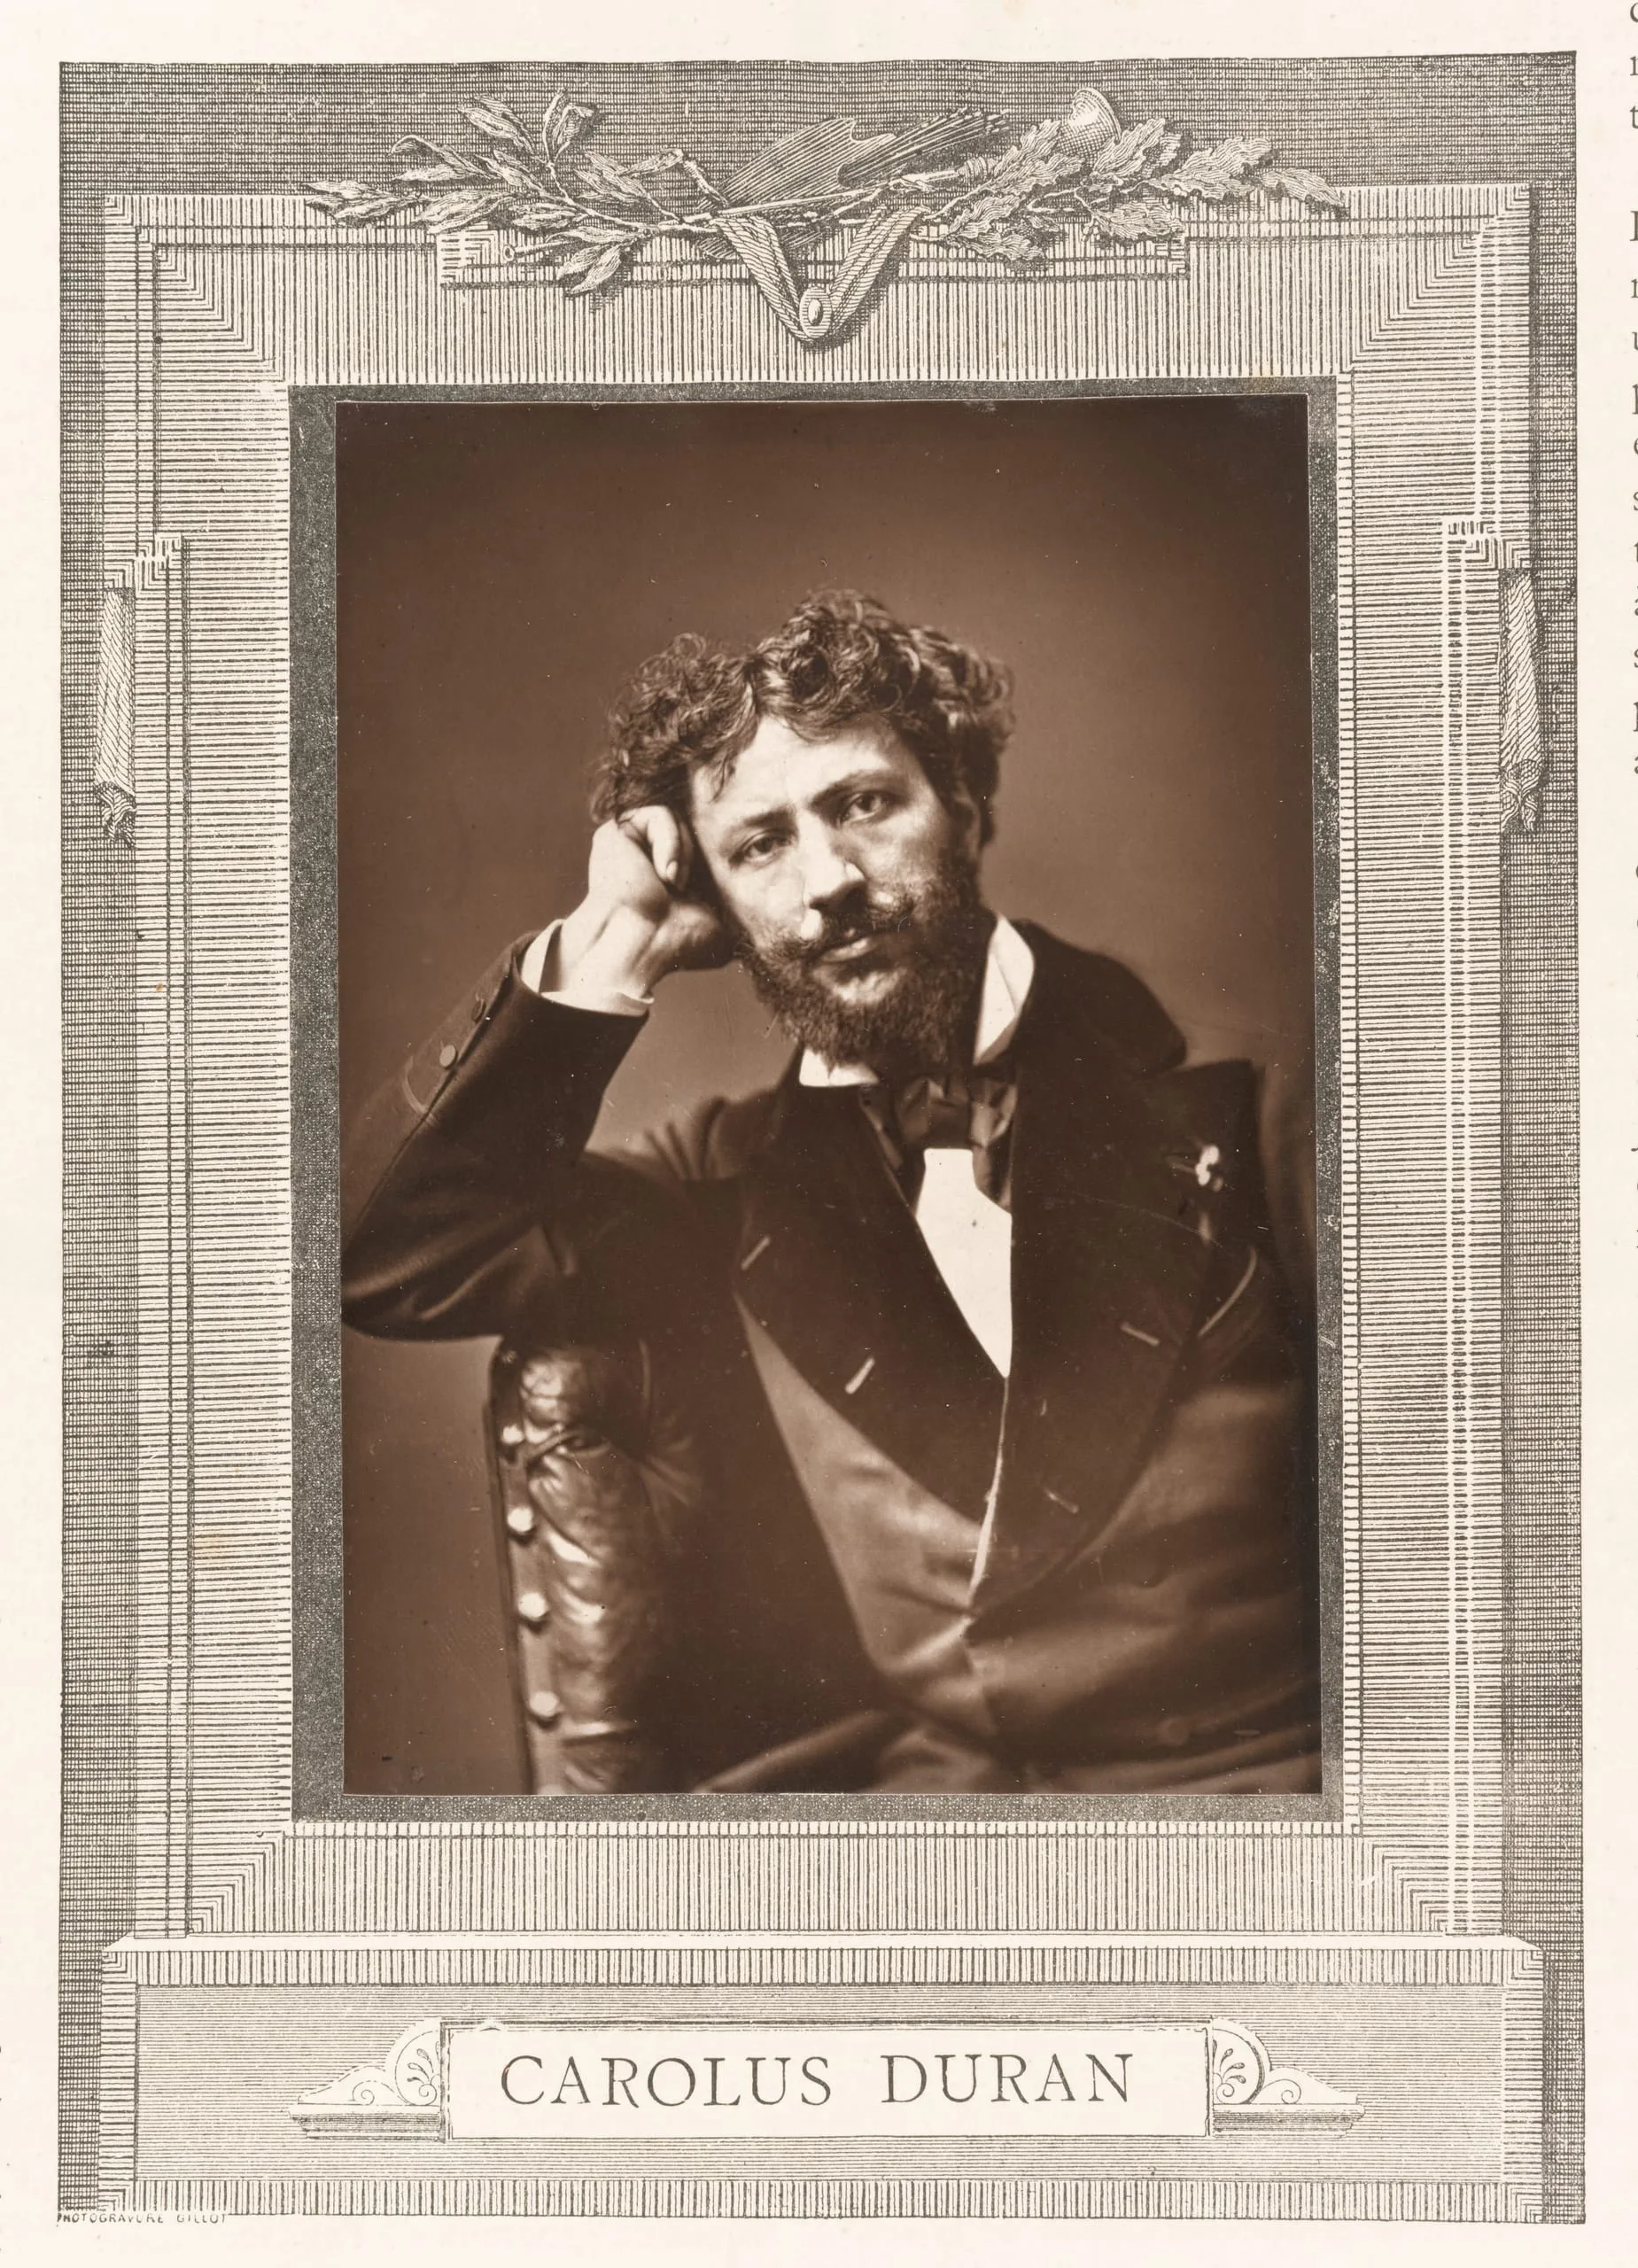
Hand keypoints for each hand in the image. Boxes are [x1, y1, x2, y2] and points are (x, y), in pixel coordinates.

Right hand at [557, 805, 730, 996]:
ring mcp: (632, 843)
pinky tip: (663, 874)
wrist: (642, 947)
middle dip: (700, 854)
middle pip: (694, 827)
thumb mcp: (721, 927)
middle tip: (688, 888)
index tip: (720, 877)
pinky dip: (669, 842)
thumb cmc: (677, 944)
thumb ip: (740, 911)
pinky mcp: (616, 831)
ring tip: (674, 885)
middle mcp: (650, 856)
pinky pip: (659, 814)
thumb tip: (777, 920)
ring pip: (679, 820)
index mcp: (672, 874)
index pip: (704, 845)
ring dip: (684, 854)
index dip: (718, 853)